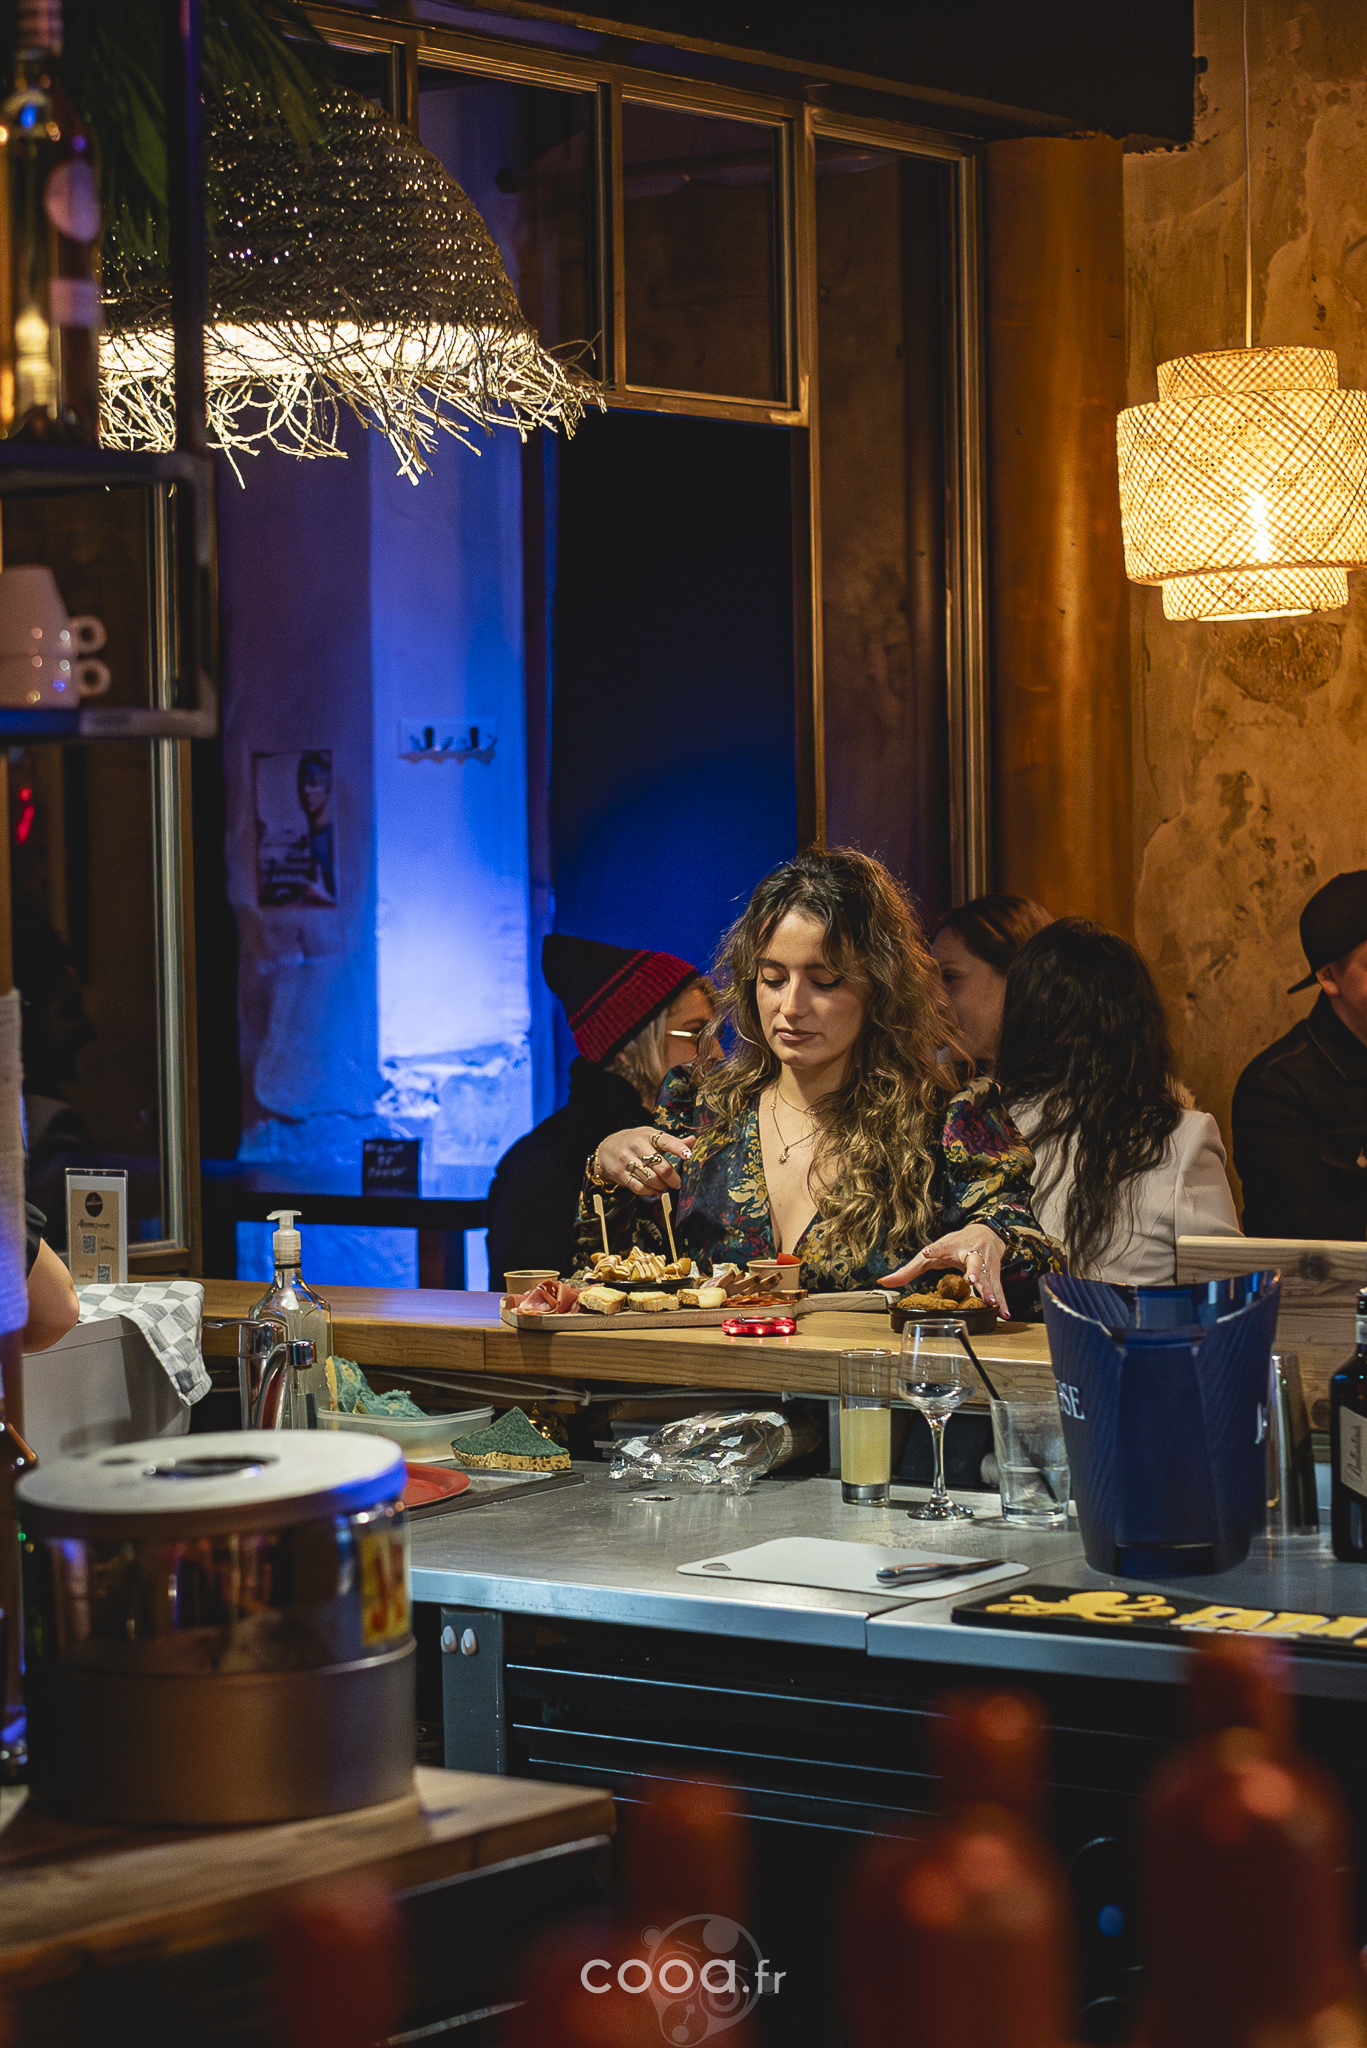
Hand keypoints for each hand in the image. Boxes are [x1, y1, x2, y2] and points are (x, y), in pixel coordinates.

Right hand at [594, 1126, 693, 1195]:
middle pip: (660, 1165)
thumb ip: (673, 1141)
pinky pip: (639, 1187)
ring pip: (651, 1178)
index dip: (678, 1148)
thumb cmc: (635, 1142)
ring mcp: (627, 1160)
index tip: (688, 1155)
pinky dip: (650, 1192)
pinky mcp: (620, 1174)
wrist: (606, 1149)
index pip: (665, 1141)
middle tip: (677, 1183)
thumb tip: (693, 1140)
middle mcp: (637, 1145)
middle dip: (672, 1178)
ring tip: (665, 1186)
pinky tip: (655, 1191)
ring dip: (661, 1186)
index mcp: (648, 1135)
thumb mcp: (652, 1137)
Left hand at [879, 1224, 1009, 1316]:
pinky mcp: (994, 1274)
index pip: (940, 1248)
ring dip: (989, 1290)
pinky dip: (1002, 1302)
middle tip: (971, 1280)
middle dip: (973, 1271)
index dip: (933, 1250)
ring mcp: (985, 1264)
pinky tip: (1004, 1314)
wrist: (986, 1233)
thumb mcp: (930, 1254)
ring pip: (988, 1277)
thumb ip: (908, 1270)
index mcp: (952, 1247)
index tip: (927, 1252)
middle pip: (973, 1261)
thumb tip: (883, 1282)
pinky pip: (999, 1289)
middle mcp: (971, 1253)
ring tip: (990, 1301)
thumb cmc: (954, 1245)